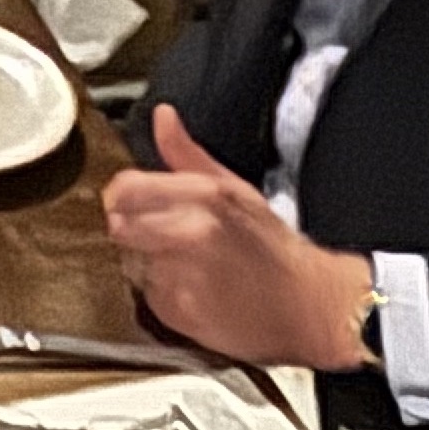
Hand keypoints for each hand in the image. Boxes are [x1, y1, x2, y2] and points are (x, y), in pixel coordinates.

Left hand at [102, 106, 374, 369]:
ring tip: (185, 265)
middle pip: (119, 226)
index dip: (120, 195)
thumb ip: (188, 154)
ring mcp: (182, 276)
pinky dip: (162, 293)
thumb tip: (162, 116)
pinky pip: (147, 295)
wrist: (309, 306)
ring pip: (131, 261)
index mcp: (205, 196)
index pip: (125, 188)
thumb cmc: (273, 248)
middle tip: (157, 235)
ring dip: (147, 263)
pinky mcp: (177, 312)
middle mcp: (189, 234)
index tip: (127, 202)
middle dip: (130, 229)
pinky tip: (193, 290)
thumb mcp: (236, 190)